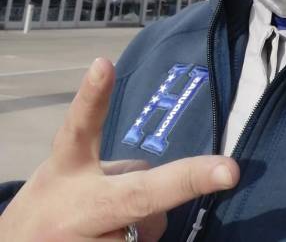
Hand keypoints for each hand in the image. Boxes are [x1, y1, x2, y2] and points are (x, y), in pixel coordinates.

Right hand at [0, 58, 238, 240]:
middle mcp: (74, 211)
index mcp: (65, 171)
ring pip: (148, 232)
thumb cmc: (52, 208)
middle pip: (136, 195)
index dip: (90, 98)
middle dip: (186, 182)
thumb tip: (162, 176)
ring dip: (144, 229)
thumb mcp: (70, 176)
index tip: (103, 65)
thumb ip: (116, 169)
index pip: (78, 129)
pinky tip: (109, 238)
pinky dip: (139, 241)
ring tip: (106, 231)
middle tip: (229, 171)